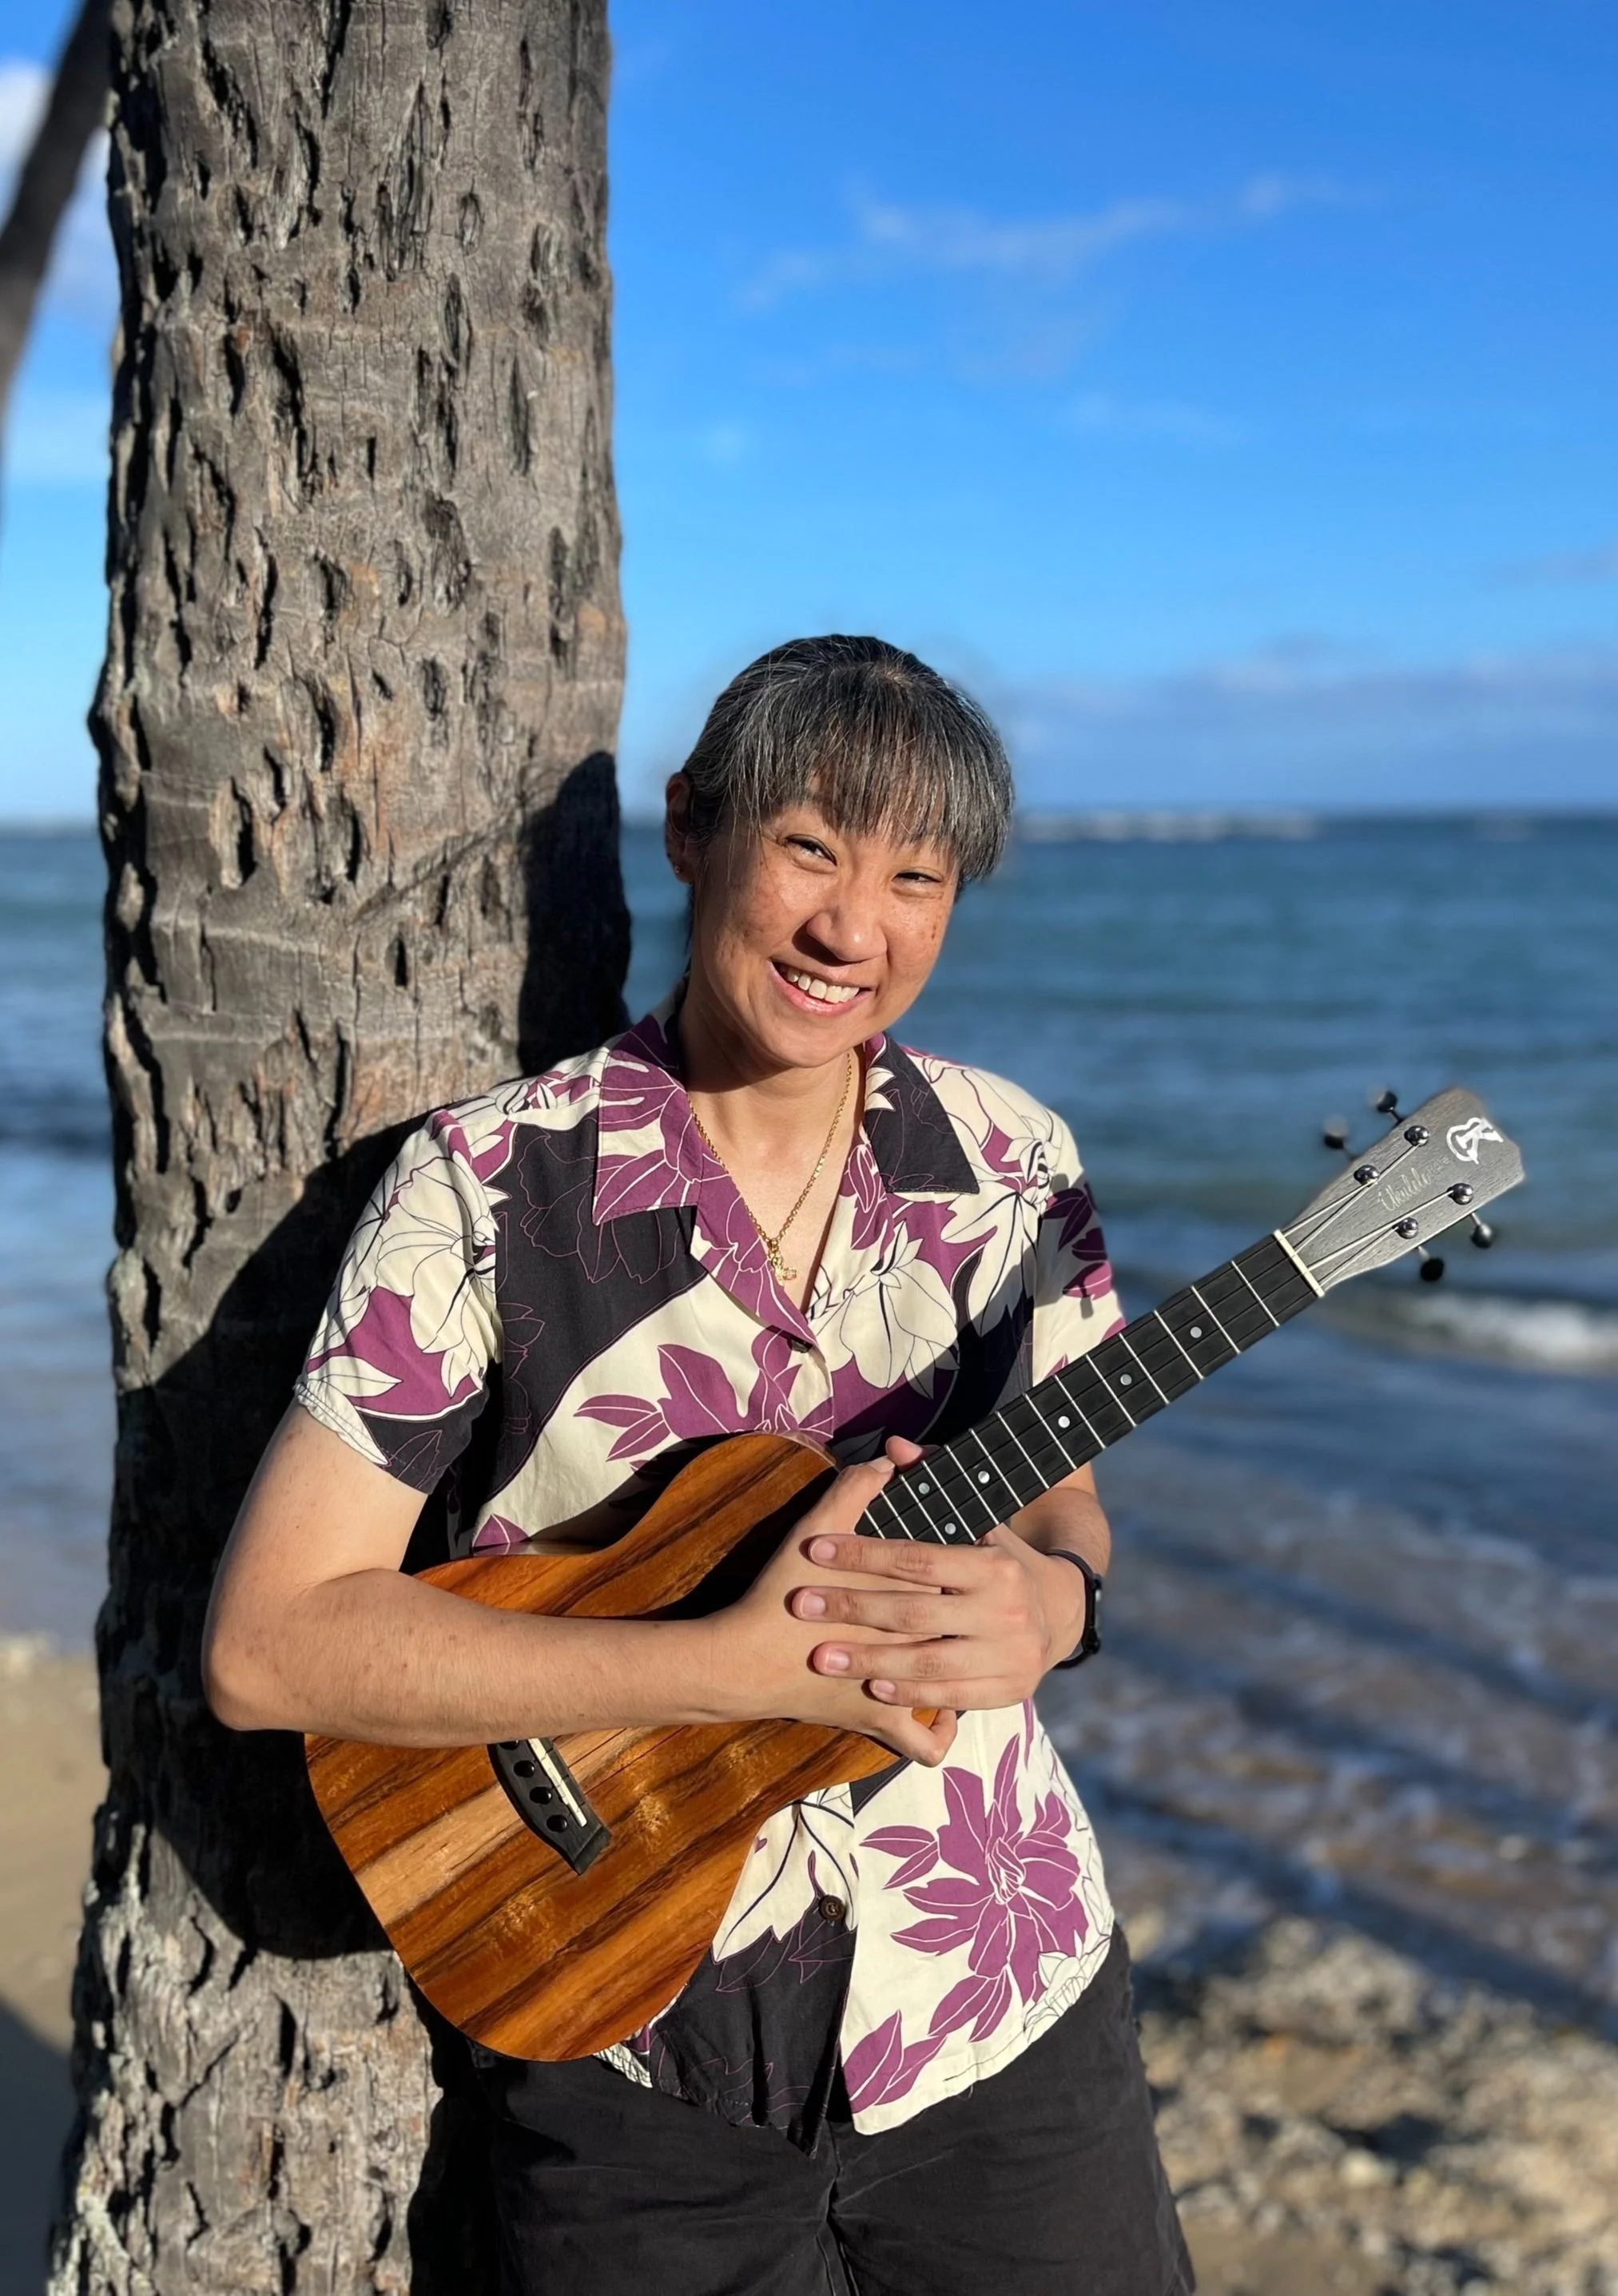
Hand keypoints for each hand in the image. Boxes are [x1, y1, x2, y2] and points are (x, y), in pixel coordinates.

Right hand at [712, 1455, 959, 1766]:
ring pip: (954, 1681)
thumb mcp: (815, 1530)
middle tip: (969, 1604)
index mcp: (911, 1593)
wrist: (742, 1664)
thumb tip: (888, 1460)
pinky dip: (938, 1732)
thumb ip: (856, 1489)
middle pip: (960, 1628)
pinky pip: (925, 1742)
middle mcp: (916, 1643)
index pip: (954, 1576)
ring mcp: (902, 1689)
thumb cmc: (777, 1595)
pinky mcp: (881, 1725)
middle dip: (967, 1615)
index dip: (963, 1563)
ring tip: (968, 1649)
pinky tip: (943, 1714)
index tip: (965, 1557)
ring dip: (962, 1667)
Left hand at [784, 1438, 1089, 1714]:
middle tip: (801, 1605)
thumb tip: (894, 1445)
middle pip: (914, 1612)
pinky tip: (871, 1686)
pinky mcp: (1009, 1691)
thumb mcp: (979, 1522)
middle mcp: (1005, 1610)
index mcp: (995, 1564)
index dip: (863, 1554)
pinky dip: (909, 1692)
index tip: (814, 1550)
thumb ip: (935, 1485)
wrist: (1061, 1615)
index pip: (917, 1558)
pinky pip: (950, 1695)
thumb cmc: (1001, 1562)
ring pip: (927, 1660)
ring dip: (869, 1659)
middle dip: (852, 1607)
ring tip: (821, 1655)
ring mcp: (1009, 1655)